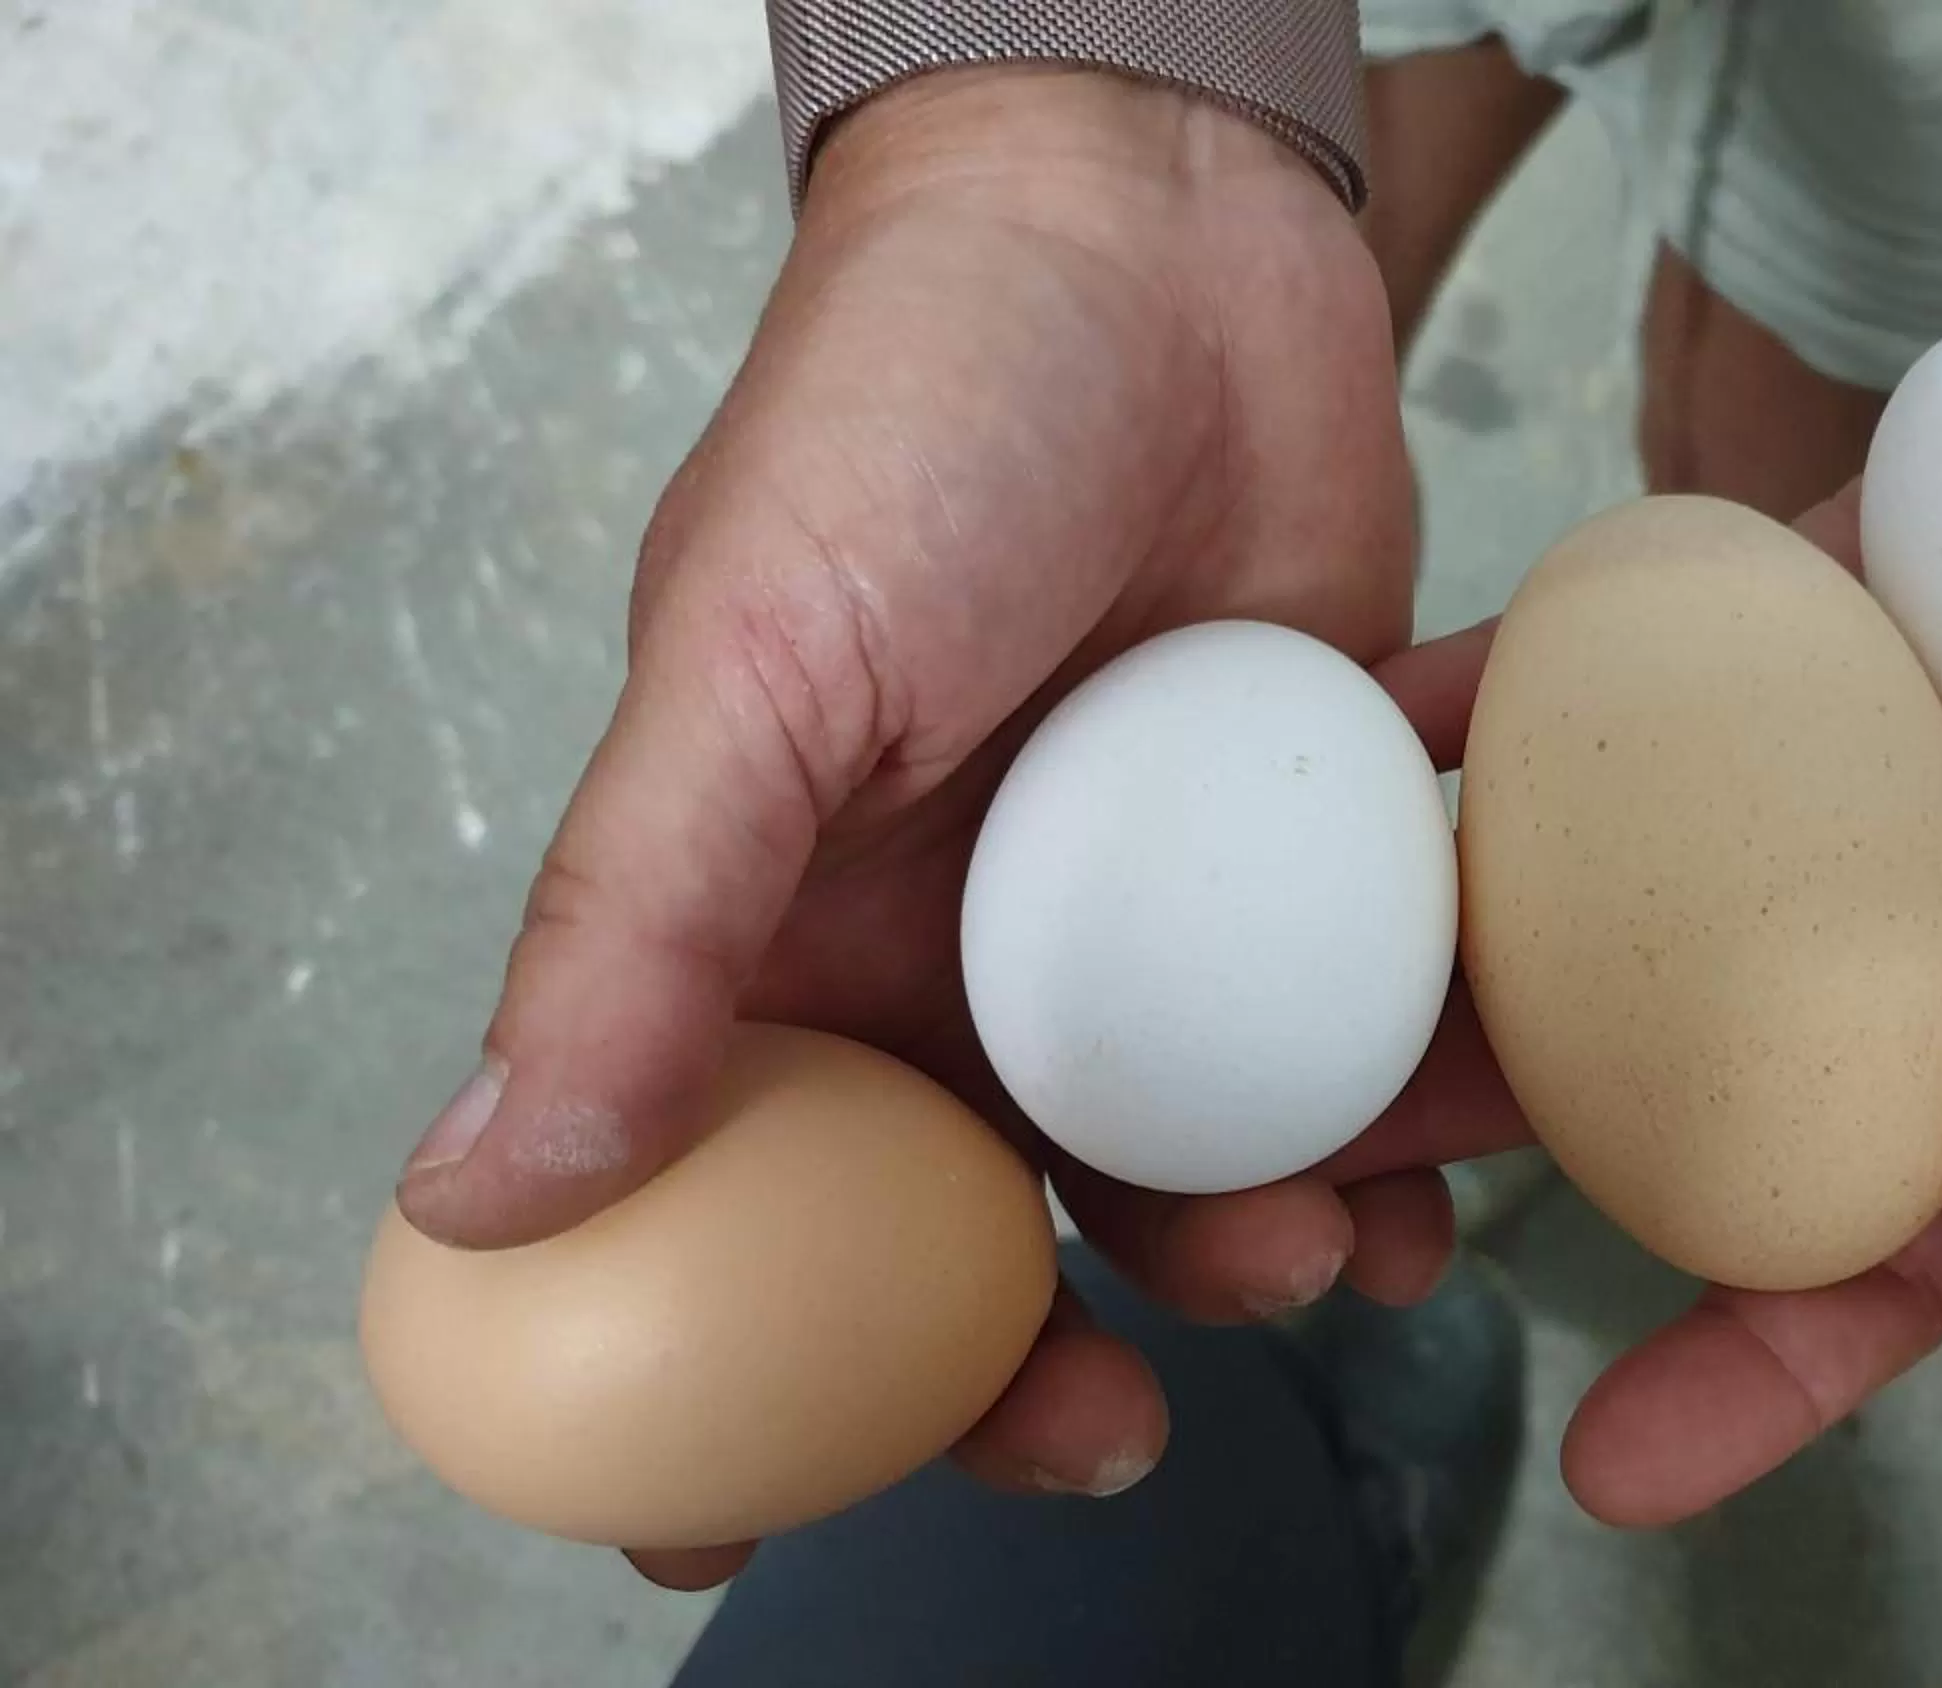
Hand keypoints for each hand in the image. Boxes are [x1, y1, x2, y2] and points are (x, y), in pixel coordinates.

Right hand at [389, 66, 1456, 1586]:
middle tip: (1109, 1441)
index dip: (717, 1373)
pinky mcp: (1292, 857)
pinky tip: (1434, 1183)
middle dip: (1026, 1364)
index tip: (724, 1526)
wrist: (1156, 233)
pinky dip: (1388, 1127)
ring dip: (1248, 1249)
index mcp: (784, 932)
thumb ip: (634, 919)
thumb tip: (479, 1189)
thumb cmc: (914, 411)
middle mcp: (953, 948)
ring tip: (1329, 1265)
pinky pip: (1340, 1041)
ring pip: (1181, 1156)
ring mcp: (1135, 913)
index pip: (724, 1200)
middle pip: (971, 1229)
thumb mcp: (749, 660)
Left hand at [1346, 341, 1941, 1526]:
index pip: (1865, 1264)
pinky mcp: (1776, 626)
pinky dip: (1492, 699)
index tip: (1608, 1472)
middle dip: (1496, 1163)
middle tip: (1310, 1222)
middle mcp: (1883, 953)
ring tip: (1264, 1010)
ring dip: (1434, 954)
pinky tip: (1362, 725)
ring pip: (1598, 896)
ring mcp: (1808, 787)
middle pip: (1665, 1090)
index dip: (1744, 1375)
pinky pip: (1615, 670)